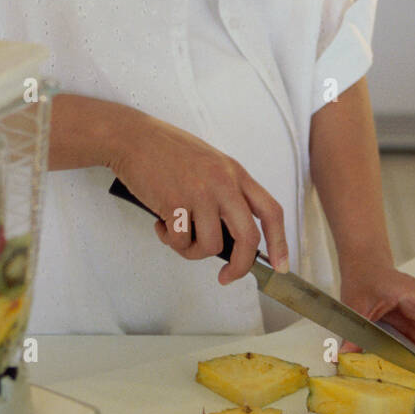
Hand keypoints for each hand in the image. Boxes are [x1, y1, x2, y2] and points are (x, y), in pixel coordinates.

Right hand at [109, 111, 288, 282]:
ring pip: (210, 245)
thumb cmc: (168, 150)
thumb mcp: (211, 164)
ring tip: (177, 235)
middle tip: (227, 276)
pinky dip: (169, 240)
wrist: (134, 137)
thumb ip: (226, 192)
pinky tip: (161, 224)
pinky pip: (180, 241)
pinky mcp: (174, 203)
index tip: (280, 265)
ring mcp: (200, 193)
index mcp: (236, 173)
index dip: (280, 242)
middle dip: (240, 266)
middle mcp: (223, 183)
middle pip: (248, 238)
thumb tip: (231, 236)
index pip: (271, 211)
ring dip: (192, 250)